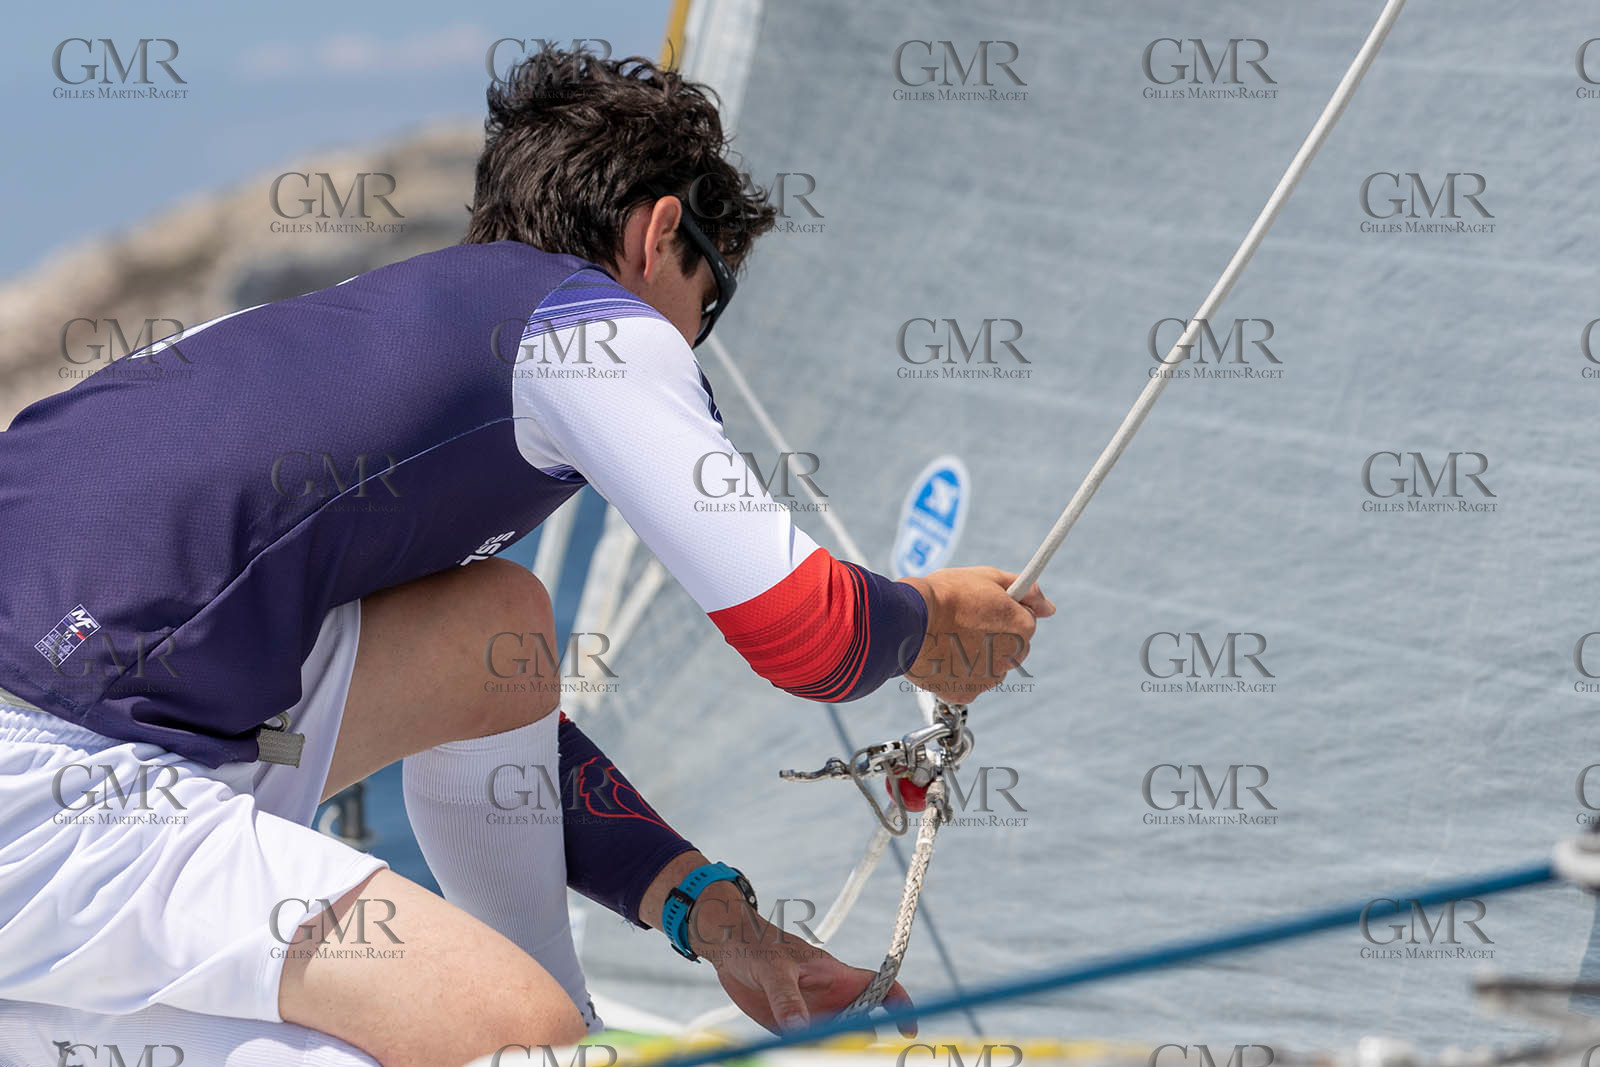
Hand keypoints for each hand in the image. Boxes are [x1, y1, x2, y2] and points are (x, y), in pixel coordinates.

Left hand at [687, 884, 916, 1035]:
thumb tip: (801, 1029)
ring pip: (835, 1041)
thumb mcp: (772, 968)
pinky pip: (807, 1049)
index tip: (908, 1030)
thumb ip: (787, 998)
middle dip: (863, 1043)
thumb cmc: (757, 946)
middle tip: (849, 1054)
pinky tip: (795, 1058)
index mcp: (838, 977)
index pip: (881, 988)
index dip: (901, 1006)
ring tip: (817, 1055)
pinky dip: (808, 1057)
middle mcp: (831, 999)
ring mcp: (813, 1016)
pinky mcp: (790, 1028)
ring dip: (833, 1052)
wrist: (727, 949)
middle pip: (863, 1026)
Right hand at [898, 566, 1054, 703]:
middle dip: (994, 637)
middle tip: (965, 623)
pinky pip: (968, 686)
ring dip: (977, 658)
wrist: (909, 619)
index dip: (1003, 611)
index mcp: (1022, 628)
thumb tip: (1050, 607)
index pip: (1026, 621)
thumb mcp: (989, 577)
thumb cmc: (947, 594)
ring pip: (989, 669)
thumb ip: (1027, 591)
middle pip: (1010, 648)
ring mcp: (988, 679)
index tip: (983, 608)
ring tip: (949, 639)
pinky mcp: (964, 693)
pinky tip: (942, 657)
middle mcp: (1011, 657)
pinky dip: (957, 675)